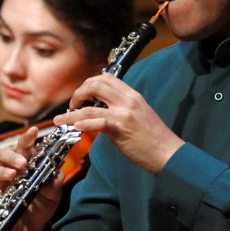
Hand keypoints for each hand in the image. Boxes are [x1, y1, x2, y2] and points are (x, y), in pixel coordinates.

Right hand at [0, 126, 64, 230]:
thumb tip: (58, 174)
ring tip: (13, 175)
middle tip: (23, 161)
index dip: (27, 139)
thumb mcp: (52, 195)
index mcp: (26, 167)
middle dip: (13, 156)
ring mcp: (0, 188)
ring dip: (3, 173)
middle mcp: (10, 174)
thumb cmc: (41, 206)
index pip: (24, 149)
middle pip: (4, 156)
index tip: (34, 131)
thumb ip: (55, 184)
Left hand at [58, 74, 182, 174]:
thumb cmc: (154, 138)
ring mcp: (124, 114)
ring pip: (91, 106)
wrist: (168, 153)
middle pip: (96, 84)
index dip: (89, 83)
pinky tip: (75, 127)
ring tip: (60, 120)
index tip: (81, 95)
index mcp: (132, 95)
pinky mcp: (121, 129)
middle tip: (72, 105)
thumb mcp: (140, 115)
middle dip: (78, 93)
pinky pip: (98, 122)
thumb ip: (122, 109)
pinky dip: (84, 123)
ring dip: (72, 113)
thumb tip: (102, 111)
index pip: (107, 78)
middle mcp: (127, 100)